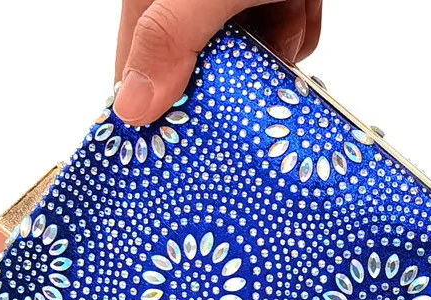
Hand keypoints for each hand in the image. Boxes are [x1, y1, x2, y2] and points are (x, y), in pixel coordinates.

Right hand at [113, 0, 322, 125]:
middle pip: (201, 71)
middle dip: (235, 72)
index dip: (157, 110)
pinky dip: (299, 22)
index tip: (182, 146)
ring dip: (276, 43)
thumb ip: (169, 39)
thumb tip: (130, 106)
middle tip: (253, 53)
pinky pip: (283, 36)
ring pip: (249, 58)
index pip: (137, 69)